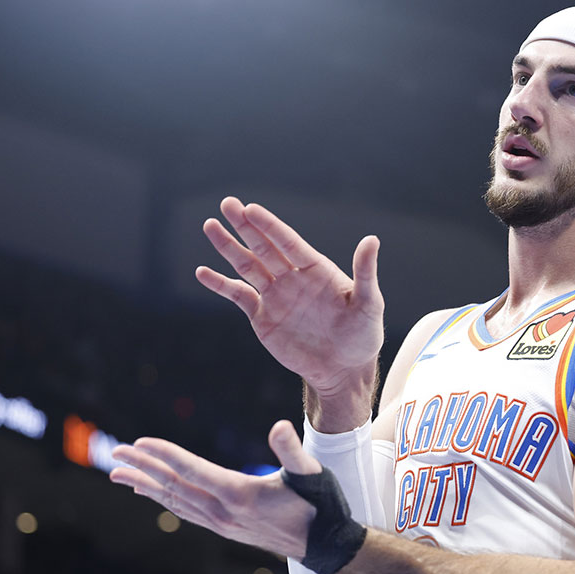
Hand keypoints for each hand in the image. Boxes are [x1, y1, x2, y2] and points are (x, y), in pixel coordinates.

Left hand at [109, 421, 321, 559]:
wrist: (325, 545)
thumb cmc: (320, 504)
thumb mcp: (311, 473)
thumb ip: (292, 450)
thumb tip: (279, 426)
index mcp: (240, 494)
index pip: (192, 470)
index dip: (164, 455)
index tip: (139, 442)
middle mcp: (224, 512)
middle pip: (174, 487)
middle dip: (143, 468)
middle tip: (116, 453)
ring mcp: (222, 523)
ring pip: (174, 502)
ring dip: (145, 485)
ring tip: (119, 473)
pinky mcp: (224, 528)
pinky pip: (184, 512)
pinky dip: (162, 500)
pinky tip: (149, 492)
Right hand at [196, 197, 383, 397]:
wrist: (343, 369)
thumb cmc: (362, 335)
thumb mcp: (369, 304)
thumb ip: (365, 272)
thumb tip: (372, 239)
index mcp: (316, 269)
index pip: (288, 242)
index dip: (270, 226)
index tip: (251, 209)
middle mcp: (292, 277)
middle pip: (264, 247)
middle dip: (245, 226)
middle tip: (227, 203)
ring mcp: (275, 296)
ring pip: (247, 266)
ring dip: (228, 247)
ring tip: (210, 225)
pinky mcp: (263, 317)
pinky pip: (238, 296)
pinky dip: (220, 284)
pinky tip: (202, 272)